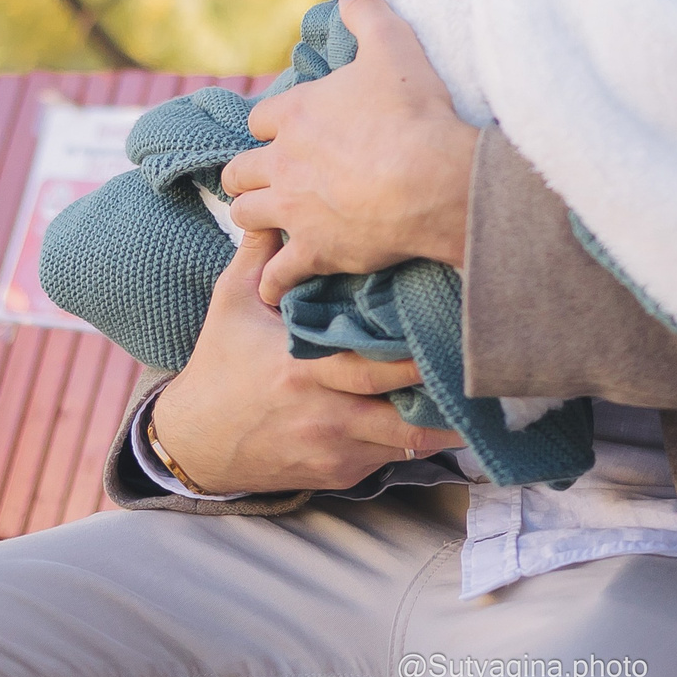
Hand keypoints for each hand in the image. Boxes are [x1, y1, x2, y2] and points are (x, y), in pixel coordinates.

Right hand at [147, 230, 464, 494]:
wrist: (196, 441)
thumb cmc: (220, 362)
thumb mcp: (231, 300)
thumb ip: (260, 252)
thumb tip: (279, 203)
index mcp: (301, 367)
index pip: (375, 362)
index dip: (419, 352)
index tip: (451, 328)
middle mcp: (324, 412)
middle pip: (404, 406)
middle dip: (445, 387)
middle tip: (480, 359)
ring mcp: (335, 449)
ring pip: (407, 440)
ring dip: (443, 420)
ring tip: (477, 393)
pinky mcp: (340, 473)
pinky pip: (390, 457)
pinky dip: (414, 438)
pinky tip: (442, 417)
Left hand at [221, 0, 479, 301]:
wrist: (436, 179)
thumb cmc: (415, 111)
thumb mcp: (394, 44)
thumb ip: (369, 14)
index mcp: (296, 113)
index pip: (261, 118)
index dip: (274, 125)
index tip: (289, 131)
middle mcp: (284, 161)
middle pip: (241, 170)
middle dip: (249, 174)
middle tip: (267, 179)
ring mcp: (294, 209)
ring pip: (246, 216)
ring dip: (254, 217)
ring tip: (269, 221)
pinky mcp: (314, 251)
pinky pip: (276, 274)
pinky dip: (272, 281)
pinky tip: (274, 286)